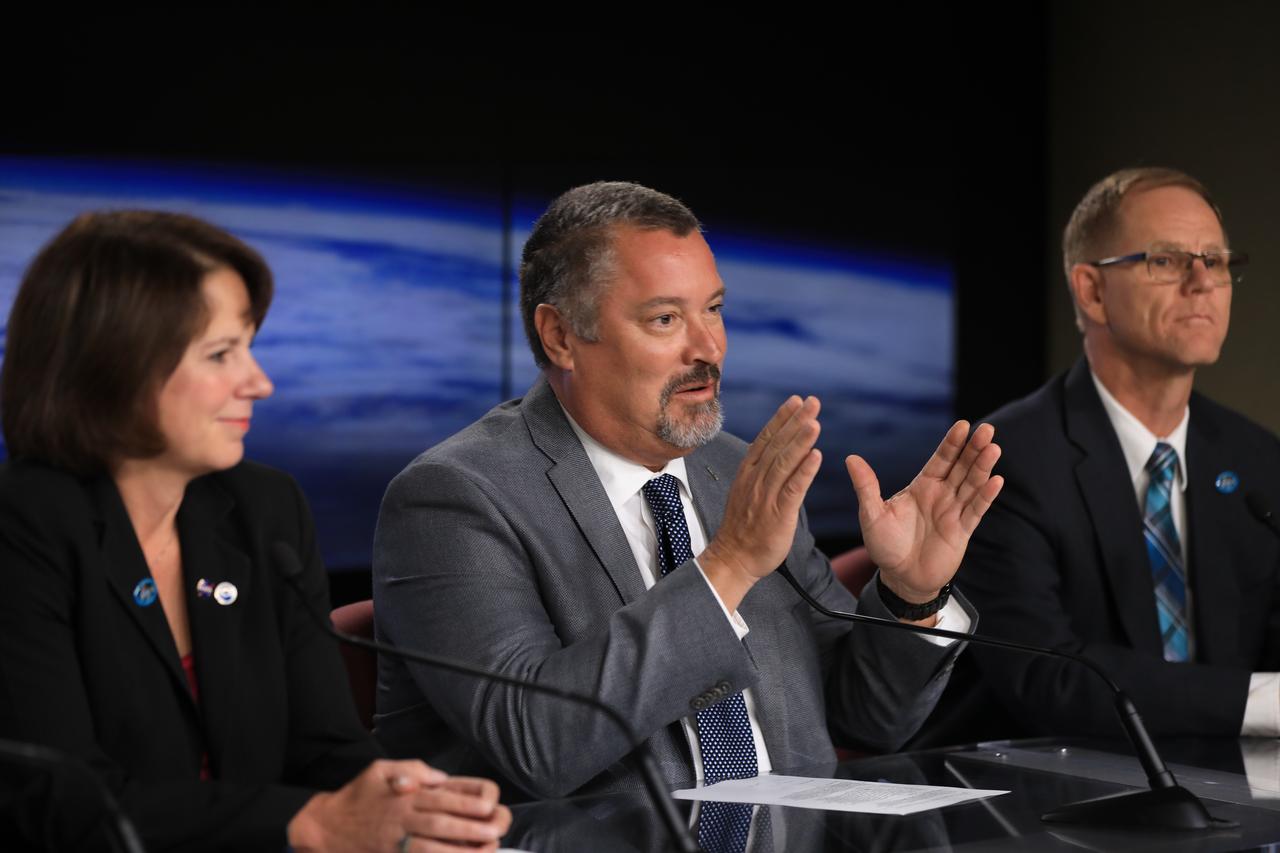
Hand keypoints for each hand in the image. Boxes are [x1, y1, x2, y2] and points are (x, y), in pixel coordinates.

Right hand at [287, 760, 510, 851]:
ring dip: (457, 851)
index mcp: (405, 795)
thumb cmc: (358, 795)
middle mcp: (402, 818)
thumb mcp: (380, 769)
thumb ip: (412, 769)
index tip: (490, 807)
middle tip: (495, 831)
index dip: (467, 803)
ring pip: (430, 848)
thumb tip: (439, 777)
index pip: (442, 798)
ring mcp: (395, 841)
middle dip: (469, 828)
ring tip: (483, 852)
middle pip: (440, 823)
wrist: (325, 826)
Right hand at [701, 395, 822, 610]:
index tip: (796, 401)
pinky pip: (792, 489)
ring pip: (784, 462)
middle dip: (796, 421)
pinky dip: (804, 471)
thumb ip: (762, 474)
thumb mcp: (747, 493)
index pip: (766, 439)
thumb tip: (779, 454)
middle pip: (777, 445)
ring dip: (801, 440)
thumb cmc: (743, 529)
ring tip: (815, 422)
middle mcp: (755, 480)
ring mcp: (765, 496)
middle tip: (813, 401)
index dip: (782, 419)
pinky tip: (816, 456)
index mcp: (748, 473)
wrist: (733, 559)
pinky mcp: (777, 514)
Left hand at [848, 421, 1002, 603]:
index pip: (940, 459)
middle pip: (961, 467)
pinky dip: (986, 496)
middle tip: (987, 429)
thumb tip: (851, 458)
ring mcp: (953, 511)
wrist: (900, 577)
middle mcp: (941, 495)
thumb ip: (866, 486)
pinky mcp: (962, 530)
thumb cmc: (885, 545)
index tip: (962, 425)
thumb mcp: (871, 514)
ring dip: (983, 467)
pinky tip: (996, 480)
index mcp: (921, 486)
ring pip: (972, 484)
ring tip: (994, 448)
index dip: (951, 443)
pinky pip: (976, 510)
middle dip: (973, 448)